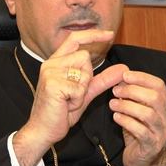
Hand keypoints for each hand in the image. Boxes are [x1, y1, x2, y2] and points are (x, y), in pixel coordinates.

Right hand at [13, 30, 126, 165]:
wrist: (43, 130)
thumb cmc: (61, 112)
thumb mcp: (85, 93)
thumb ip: (102, 80)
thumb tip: (123, 69)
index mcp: (56, 62)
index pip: (75, 39)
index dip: (93, 34)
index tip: (110, 34)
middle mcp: (51, 63)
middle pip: (84, 57)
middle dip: (87, 77)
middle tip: (74, 94)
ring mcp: (50, 73)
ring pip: (84, 72)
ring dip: (82, 91)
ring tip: (68, 101)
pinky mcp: (52, 84)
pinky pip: (79, 88)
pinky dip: (77, 100)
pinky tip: (65, 106)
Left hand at [109, 70, 165, 165]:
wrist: (145, 162)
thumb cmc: (139, 133)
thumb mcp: (137, 111)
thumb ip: (132, 96)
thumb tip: (120, 78)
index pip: (159, 85)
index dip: (142, 77)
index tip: (124, 75)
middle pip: (155, 97)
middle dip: (133, 91)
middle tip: (115, 90)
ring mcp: (161, 132)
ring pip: (148, 114)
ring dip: (127, 106)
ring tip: (112, 104)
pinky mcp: (152, 146)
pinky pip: (141, 131)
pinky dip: (127, 121)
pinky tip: (116, 117)